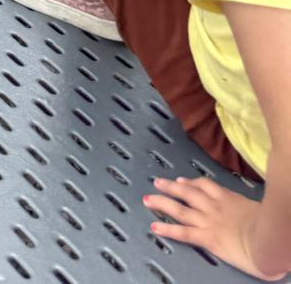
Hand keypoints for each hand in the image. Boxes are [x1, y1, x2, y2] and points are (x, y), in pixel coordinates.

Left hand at [145, 178, 283, 279]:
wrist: (268, 237)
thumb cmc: (269, 225)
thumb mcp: (257, 209)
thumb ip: (247, 207)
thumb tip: (250, 210)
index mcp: (228, 198)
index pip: (205, 185)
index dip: (191, 181)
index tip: (182, 179)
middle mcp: (214, 207)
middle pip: (187, 192)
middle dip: (171, 186)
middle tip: (157, 182)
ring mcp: (208, 221)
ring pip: (180, 209)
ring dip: (162, 203)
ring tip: (148, 199)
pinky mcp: (207, 238)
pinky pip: (183, 233)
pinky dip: (168, 229)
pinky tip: (155, 227)